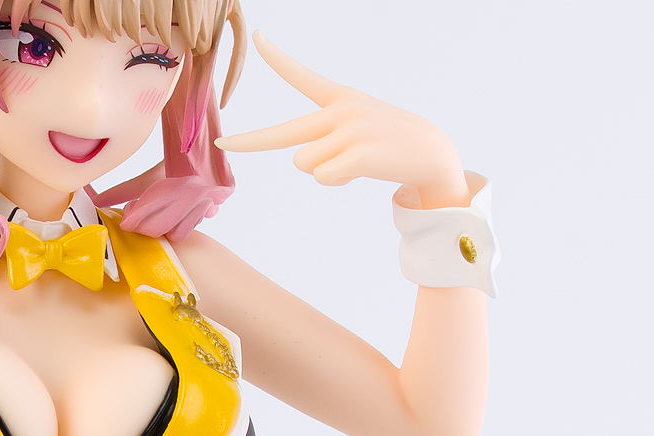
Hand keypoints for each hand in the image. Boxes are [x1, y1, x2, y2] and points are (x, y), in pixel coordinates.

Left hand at [217, 31, 468, 207]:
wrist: (430, 154)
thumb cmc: (386, 147)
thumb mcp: (353, 136)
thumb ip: (322, 144)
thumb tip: (300, 162)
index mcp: (339, 99)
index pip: (303, 76)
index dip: (279, 59)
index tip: (257, 36)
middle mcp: (340, 110)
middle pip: (284, 132)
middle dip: (250, 141)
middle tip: (222, 143)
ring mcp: (350, 130)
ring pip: (304, 164)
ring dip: (324, 172)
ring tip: (353, 163)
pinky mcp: (359, 154)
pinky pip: (323, 177)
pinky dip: (337, 181)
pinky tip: (360, 171)